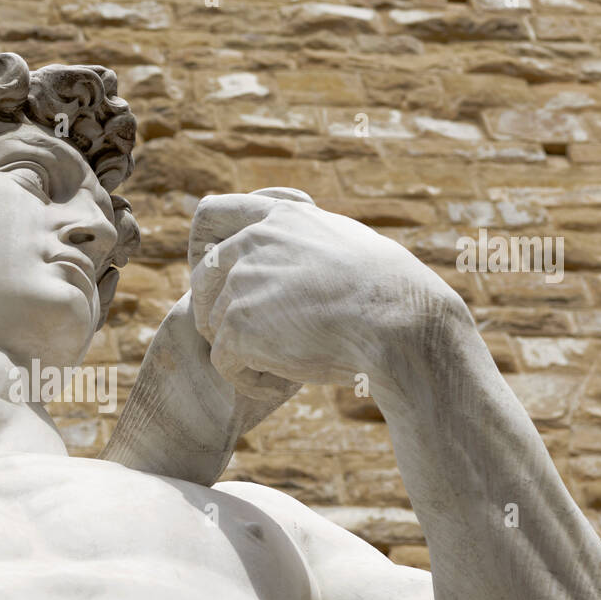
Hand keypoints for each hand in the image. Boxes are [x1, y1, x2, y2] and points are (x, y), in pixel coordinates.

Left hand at [189, 188, 468, 395]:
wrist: (398, 321)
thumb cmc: (388, 290)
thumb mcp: (345, 242)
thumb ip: (304, 239)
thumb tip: (296, 236)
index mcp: (278, 217)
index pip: (211, 214)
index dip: (205, 247)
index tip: (218, 279)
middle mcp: (251, 242)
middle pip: (202, 283)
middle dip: (220, 315)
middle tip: (258, 341)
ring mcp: (240, 283)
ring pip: (217, 329)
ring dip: (247, 352)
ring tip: (290, 365)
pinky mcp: (237, 326)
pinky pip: (225, 364)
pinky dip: (249, 381)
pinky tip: (281, 386)